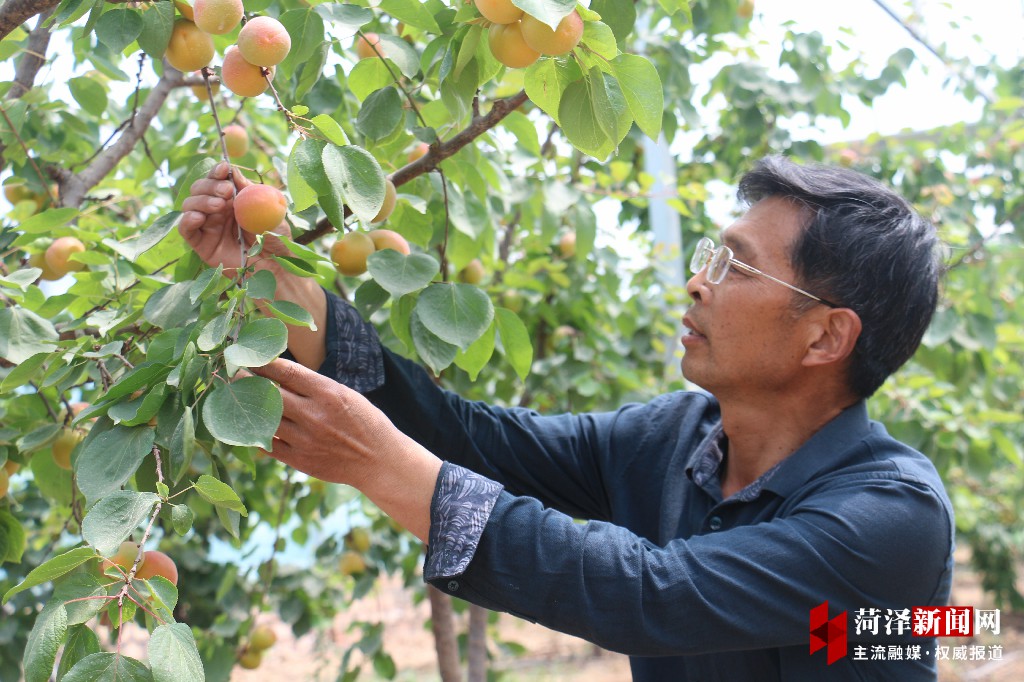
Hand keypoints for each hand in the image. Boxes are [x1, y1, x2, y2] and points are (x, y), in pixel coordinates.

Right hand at [179, 162, 289, 271]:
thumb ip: (252, 192)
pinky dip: (187, 220)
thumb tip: (234, 172)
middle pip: (200, 188)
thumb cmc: (277, 239)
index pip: (218, 179)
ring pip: (190, 205)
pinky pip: (185, 229)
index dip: (217, 172)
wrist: (276, 267)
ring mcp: (208, 226)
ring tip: (219, 206)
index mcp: (234, 198)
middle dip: (210, 185)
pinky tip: (199, 217)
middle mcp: (218, 209)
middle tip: (227, 192)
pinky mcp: (201, 243)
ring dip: (201, 200)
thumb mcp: (270, 211)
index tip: (224, 169)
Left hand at [252, 358, 395, 484]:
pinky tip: (252, 426)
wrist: (378, 461)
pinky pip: (268, 445)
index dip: (263, 363)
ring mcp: (305, 439)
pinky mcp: (299, 460)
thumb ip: (315, 387)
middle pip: (269, 394)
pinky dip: (258, 434)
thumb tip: (280, 375)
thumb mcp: (346, 395)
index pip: (286, 372)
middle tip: (235, 375)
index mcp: (328, 393)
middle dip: (248, 382)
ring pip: (265, 419)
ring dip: (249, 408)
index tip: (250, 356)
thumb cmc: (365, 422)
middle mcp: (314, 415)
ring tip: (239, 399)